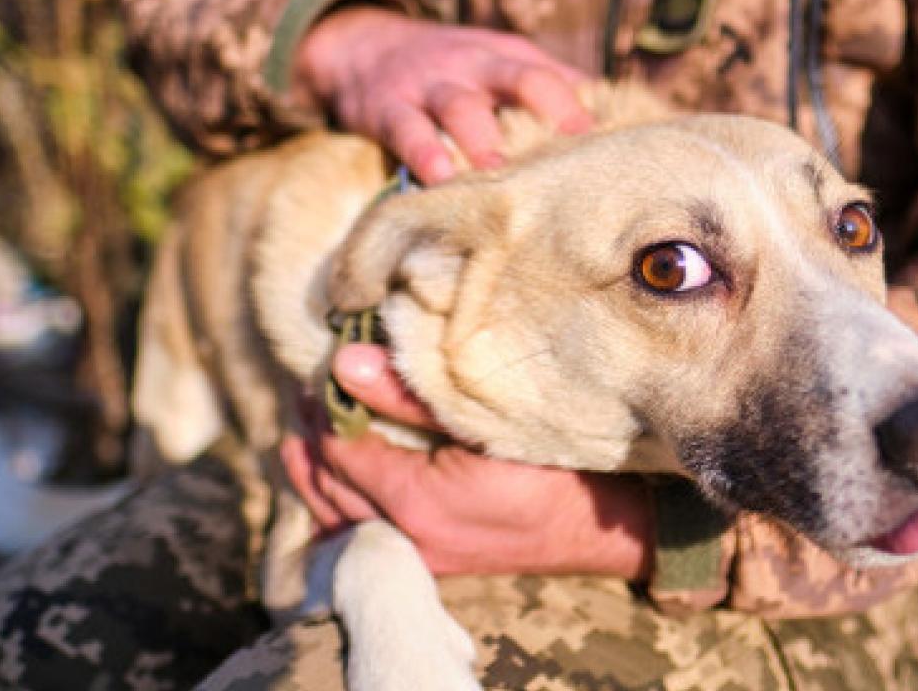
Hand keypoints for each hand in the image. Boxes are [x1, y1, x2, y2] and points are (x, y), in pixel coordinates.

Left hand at [282, 343, 652, 579]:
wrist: (609, 524)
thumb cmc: (561, 463)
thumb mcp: (487, 416)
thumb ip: (410, 393)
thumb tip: (344, 360)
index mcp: (416, 501)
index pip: (340, 448)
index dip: (324, 404)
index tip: (323, 365)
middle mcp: (409, 537)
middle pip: (330, 485)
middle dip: (312, 435)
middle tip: (308, 390)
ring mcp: (421, 555)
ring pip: (342, 515)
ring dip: (321, 470)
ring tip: (312, 426)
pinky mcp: (434, 558)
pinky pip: (365, 531)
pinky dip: (344, 501)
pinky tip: (342, 476)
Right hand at [296, 7, 593, 183]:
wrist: (362, 44)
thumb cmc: (451, 68)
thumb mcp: (498, 62)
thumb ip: (549, 84)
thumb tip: (616, 116)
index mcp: (509, 57)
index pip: (555, 75)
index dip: (582, 106)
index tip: (611, 142)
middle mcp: (475, 66)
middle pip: (521, 78)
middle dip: (550, 108)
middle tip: (576, 148)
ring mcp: (430, 85)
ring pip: (462, 106)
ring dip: (484, 140)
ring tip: (501, 173)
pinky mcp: (388, 108)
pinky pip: (407, 130)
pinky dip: (424, 154)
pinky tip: (440, 178)